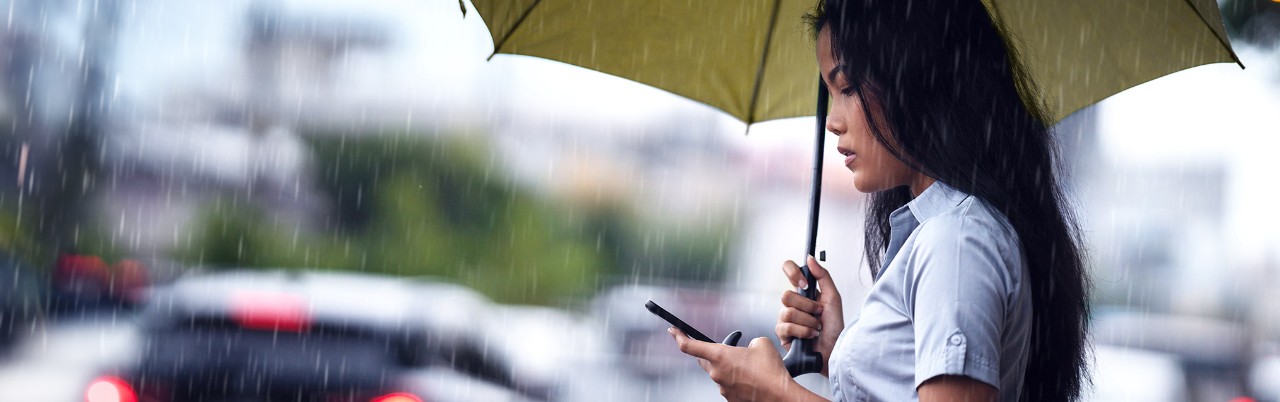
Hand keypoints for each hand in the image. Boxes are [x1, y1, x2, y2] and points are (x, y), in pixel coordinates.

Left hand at [669, 328, 803, 401]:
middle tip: (727, 350)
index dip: (678, 336)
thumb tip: (748, 348)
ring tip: (751, 367)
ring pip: (719, 373)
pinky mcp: (730, 399)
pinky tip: (753, 379)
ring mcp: (722, 388)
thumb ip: (749, 342)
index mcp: (720, 356)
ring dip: (729, 368)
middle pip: (705, 360)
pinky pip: (729, 385)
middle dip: (712, 353)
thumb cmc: (771, 370)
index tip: (673, 331)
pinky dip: (738, 380)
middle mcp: (716, 373)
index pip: (689, 346)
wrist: (780, 396)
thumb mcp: (761, 343)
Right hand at [776, 255, 842, 376]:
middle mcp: (792, 304)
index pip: (788, 270)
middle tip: (818, 314)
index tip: (805, 284)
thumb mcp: (833, 298)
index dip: (792, 273)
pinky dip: (803, 332)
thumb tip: (810, 259)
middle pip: (786, 295)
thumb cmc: (835, 327)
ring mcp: (785, 318)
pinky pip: (786, 327)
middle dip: (808, 307)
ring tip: (816, 328)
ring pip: (787, 312)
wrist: (834, 350)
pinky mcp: (782, 334)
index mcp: (803, 292)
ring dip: (808, 322)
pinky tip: (810, 336)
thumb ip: (823, 276)